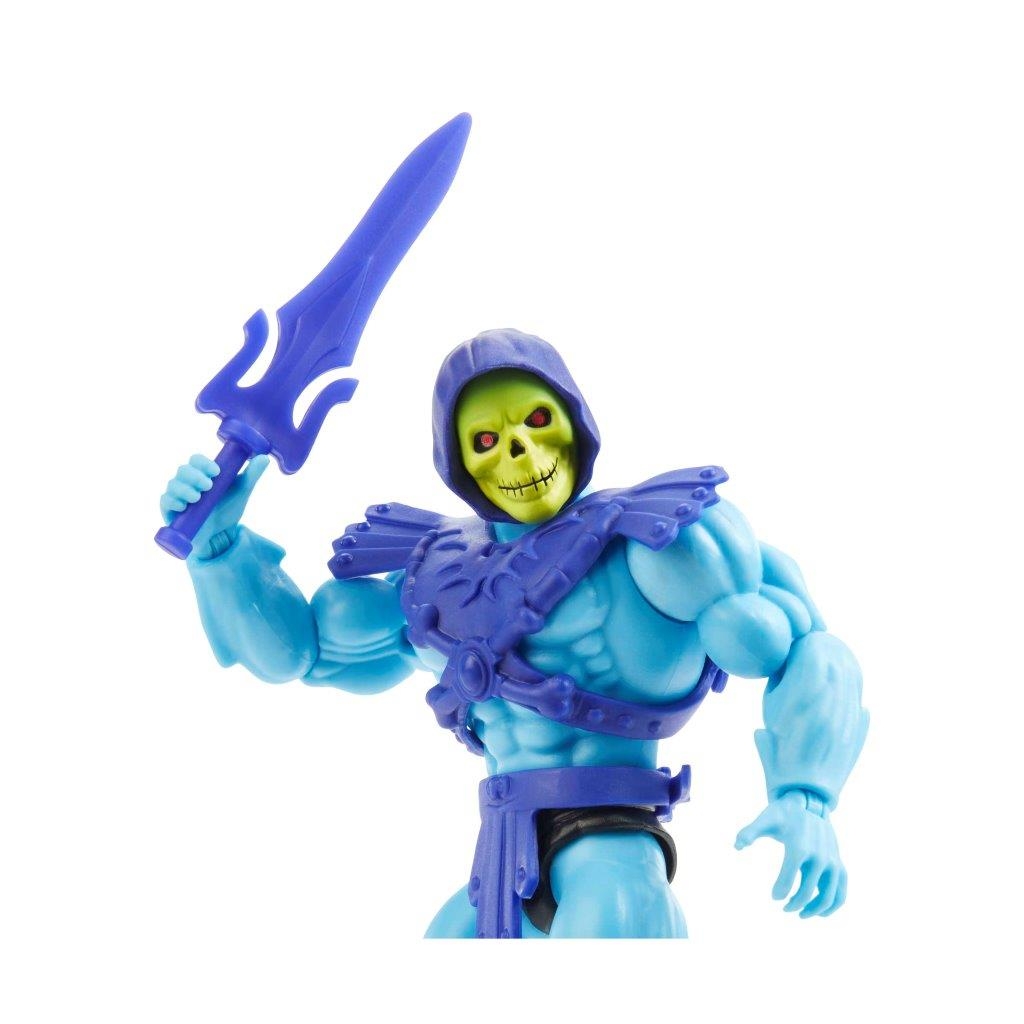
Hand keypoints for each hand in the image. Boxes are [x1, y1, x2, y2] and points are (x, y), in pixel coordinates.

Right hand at [159, 453, 268, 559]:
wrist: (220, 536)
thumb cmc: (227, 510)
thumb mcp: (241, 492)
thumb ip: (252, 475)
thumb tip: (264, 458)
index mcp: (203, 474)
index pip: (196, 460)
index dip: (203, 462)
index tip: (216, 471)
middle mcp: (187, 482)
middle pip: (183, 470)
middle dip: (195, 476)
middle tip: (208, 485)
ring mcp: (177, 496)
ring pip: (173, 484)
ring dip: (185, 489)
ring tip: (198, 497)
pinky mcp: (170, 511)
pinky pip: (165, 502)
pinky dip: (173, 502)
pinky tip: (183, 506)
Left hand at [735, 790, 846, 917]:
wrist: (810, 805)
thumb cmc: (783, 815)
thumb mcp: (765, 819)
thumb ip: (749, 832)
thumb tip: (736, 846)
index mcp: (798, 847)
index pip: (787, 879)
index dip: (779, 892)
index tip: (774, 897)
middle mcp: (819, 856)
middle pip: (807, 892)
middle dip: (794, 904)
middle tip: (784, 907)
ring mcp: (832, 862)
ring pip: (828, 897)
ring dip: (815, 910)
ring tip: (801, 913)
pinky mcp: (839, 865)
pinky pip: (841, 892)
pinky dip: (833, 906)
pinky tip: (820, 912)